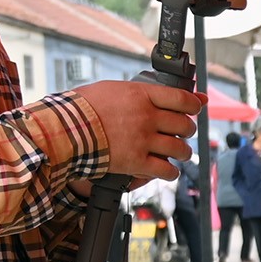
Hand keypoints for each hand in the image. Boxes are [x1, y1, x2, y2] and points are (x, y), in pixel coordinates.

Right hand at [80, 78, 198, 176]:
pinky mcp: (137, 162)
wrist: (65, 129)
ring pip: (180, 149)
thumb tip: (157, 91)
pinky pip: (166, 171)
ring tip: (178, 153)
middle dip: (187, 130)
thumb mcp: (114, 89)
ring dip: (183, 152)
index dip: (194, 105)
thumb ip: (141, 91)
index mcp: (142, 95)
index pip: (182, 99)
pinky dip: (170, 172)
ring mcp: (143, 140)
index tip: (195, 108)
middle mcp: (147, 117)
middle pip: (184, 125)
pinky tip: (167, 170)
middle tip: (182, 132)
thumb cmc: (83, 107)